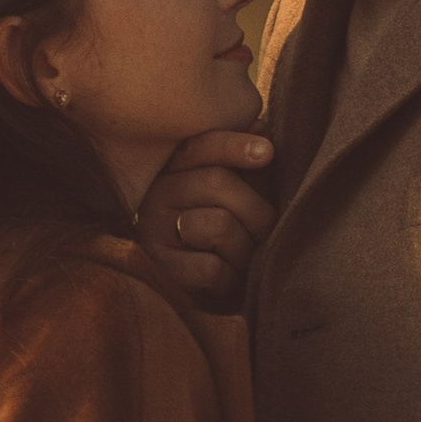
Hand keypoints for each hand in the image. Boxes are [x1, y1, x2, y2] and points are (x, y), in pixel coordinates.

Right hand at [134, 129, 275, 305]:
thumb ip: (248, 163)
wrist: (200, 294)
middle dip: (257, 212)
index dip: (235, 145)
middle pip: (218, 183)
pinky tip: (226, 280)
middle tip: (268, 233)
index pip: (202, 145)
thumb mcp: (238, 193)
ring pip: (219, 226)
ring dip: (245, 250)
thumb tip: (262, 126)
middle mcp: (155, 194)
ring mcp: (152, 231)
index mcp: (174, 168)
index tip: (268, 152)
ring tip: (243, 260)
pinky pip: (212, 268)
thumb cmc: (227, 233)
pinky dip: (230, 279)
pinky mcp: (158, 269)